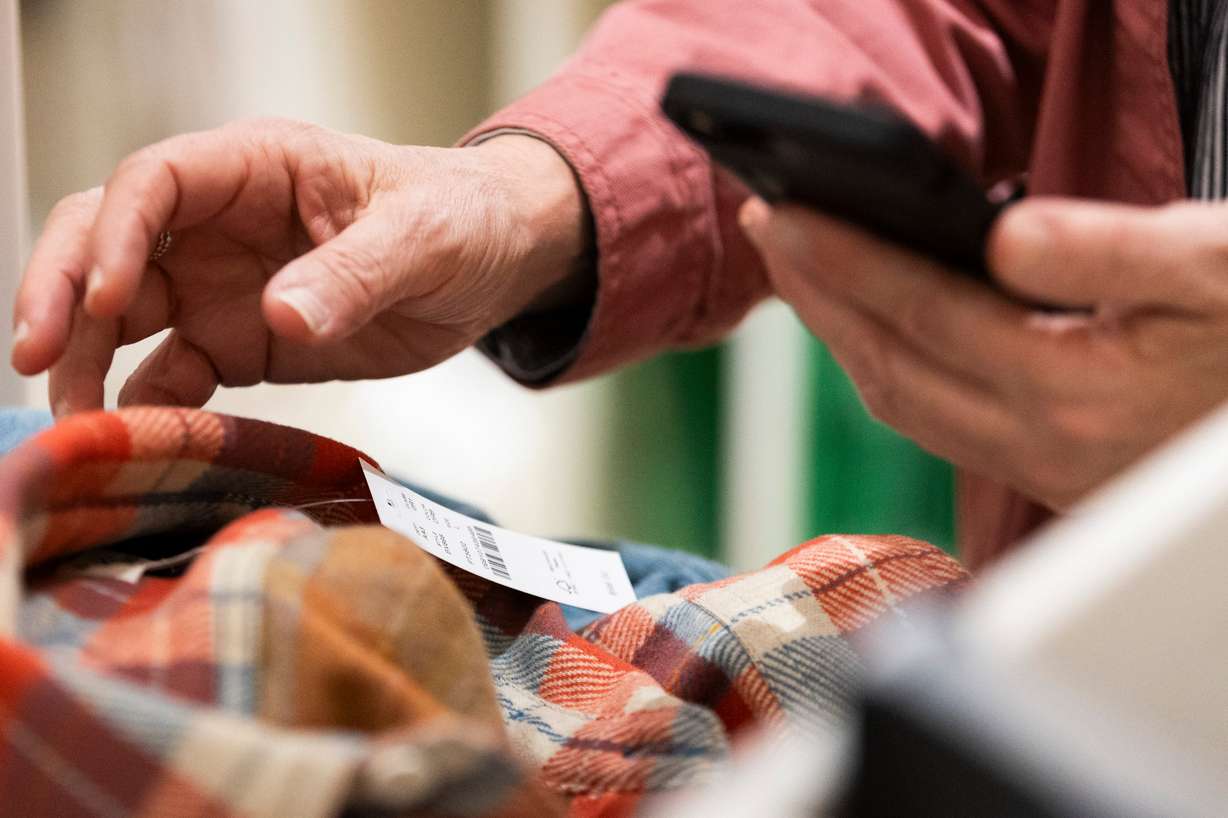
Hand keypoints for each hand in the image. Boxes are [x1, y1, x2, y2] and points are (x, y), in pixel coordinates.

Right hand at [12, 120, 586, 415]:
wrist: (494, 264)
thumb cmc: (461, 220)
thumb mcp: (424, 237)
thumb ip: (356, 274)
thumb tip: (280, 316)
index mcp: (257, 168)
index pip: (155, 181)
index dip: (118, 232)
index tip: (113, 295)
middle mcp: (220, 225)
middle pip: (108, 243)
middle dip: (63, 293)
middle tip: (34, 356)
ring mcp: (223, 287)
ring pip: (122, 317)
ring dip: (86, 361)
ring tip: (70, 422)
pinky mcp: (241, 345)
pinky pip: (173, 375)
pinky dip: (147, 407)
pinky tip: (132, 442)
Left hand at [740, 196, 1227, 509]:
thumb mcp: (1216, 268)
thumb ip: (1107, 252)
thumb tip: (999, 235)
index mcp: (1073, 390)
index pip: (921, 314)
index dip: (842, 261)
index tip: (783, 215)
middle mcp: (1041, 444)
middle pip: (887, 367)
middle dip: (816, 296)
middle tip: (769, 230)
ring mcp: (1040, 470)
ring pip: (903, 403)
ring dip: (842, 335)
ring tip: (804, 271)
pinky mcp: (1050, 475)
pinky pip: (935, 422)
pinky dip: (888, 366)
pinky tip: (877, 328)